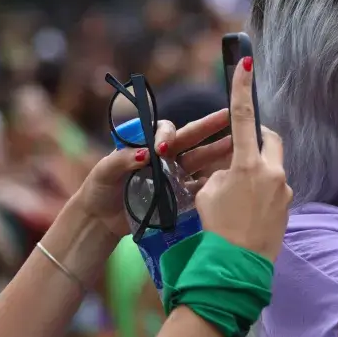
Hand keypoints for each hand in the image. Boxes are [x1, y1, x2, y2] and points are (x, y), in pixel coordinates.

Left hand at [72, 109, 231, 241]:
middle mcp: (165, 156)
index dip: (167, 134)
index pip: (164, 131)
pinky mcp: (179, 196)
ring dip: (218, 152)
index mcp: (147, 144)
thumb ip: (120, 160)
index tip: (163, 147)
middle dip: (210, 126)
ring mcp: (174, 176)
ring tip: (238, 144)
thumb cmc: (99, 190)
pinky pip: (199, 188)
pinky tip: (227, 179)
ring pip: (200, 160)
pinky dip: (212, 184)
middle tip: (229, 115)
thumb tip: (144, 154)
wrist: (100, 221)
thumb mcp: (103, 172)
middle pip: (191, 138)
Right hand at [195, 57, 290, 261]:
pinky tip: (244, 212)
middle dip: (255, 139)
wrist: (238, 268)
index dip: (242, 88)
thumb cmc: (217, 230)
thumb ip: (221, 173)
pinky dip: (259, 192)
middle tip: (236, 152)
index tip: (246, 62)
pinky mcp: (288, 206)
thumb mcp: (207, 194)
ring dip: (254, 171)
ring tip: (234, 196)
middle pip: (268, 140)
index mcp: (249, 164)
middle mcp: (273, 172)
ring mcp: (284, 190)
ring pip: (271, 166)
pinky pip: (274, 188)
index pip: (243, 117)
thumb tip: (232, 171)